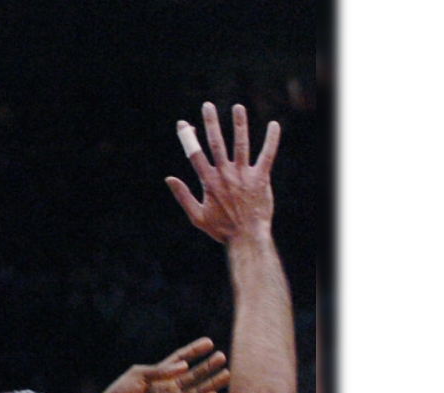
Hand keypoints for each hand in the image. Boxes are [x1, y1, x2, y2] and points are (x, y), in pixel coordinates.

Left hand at [97, 337, 229, 392]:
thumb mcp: (138, 375)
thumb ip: (161, 370)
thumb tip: (184, 366)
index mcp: (159, 373)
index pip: (180, 359)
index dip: (194, 351)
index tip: (209, 342)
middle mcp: (168, 386)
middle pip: (193, 374)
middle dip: (207, 366)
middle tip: (222, 357)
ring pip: (196, 391)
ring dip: (211, 384)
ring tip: (226, 374)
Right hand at [167, 102, 280, 244]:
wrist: (247, 237)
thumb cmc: (221, 228)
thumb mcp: (196, 216)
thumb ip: (183, 196)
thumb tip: (169, 178)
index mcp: (208, 182)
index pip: (195, 154)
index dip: (187, 137)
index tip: (183, 124)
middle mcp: (225, 174)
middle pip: (216, 143)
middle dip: (211, 122)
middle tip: (207, 106)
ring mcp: (243, 175)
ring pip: (241, 144)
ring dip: (239, 124)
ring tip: (237, 107)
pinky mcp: (260, 178)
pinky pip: (267, 155)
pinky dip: (271, 140)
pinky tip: (274, 125)